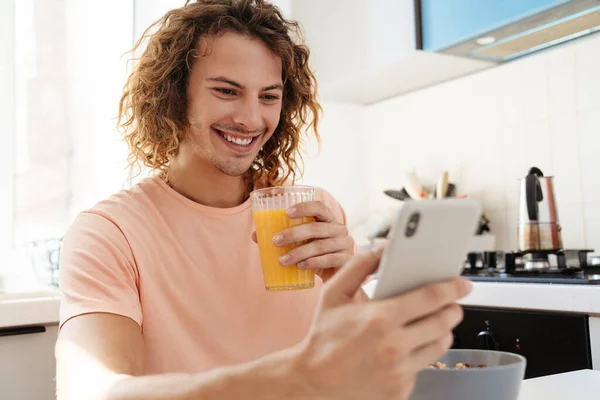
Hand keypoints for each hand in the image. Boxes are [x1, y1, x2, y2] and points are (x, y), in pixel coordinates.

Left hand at [251, 201, 353, 281]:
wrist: (337, 278)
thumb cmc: (316, 256)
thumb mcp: (302, 245)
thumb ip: (283, 238)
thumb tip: (255, 235)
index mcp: (329, 220)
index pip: (319, 207)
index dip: (304, 207)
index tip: (286, 213)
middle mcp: (339, 229)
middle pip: (315, 228)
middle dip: (293, 234)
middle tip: (275, 241)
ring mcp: (345, 244)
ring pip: (319, 246)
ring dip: (298, 253)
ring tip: (282, 260)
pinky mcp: (347, 260)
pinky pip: (328, 259)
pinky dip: (312, 263)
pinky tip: (300, 266)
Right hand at [293, 246, 471, 399]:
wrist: (313, 380)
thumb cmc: (324, 336)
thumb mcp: (334, 293)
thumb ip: (359, 265)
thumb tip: (383, 248)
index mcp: (380, 318)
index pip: (431, 298)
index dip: (452, 287)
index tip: (462, 283)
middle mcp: (394, 347)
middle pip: (444, 322)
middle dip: (452, 309)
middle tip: (451, 304)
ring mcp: (399, 372)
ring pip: (440, 345)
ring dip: (441, 331)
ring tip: (429, 324)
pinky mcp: (400, 389)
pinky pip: (423, 366)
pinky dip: (419, 354)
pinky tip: (405, 348)